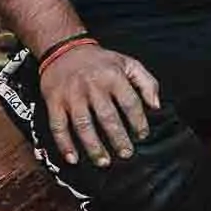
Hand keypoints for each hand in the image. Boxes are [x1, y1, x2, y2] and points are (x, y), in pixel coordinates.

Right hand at [41, 45, 160, 166]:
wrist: (64, 49)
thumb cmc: (100, 61)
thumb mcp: (128, 63)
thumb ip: (147, 82)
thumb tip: (156, 106)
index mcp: (113, 77)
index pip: (130, 103)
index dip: (138, 121)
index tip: (142, 135)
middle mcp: (92, 86)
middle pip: (107, 117)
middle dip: (118, 138)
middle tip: (126, 154)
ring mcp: (72, 95)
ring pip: (83, 125)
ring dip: (93, 146)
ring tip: (104, 161)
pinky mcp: (54, 101)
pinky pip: (58, 126)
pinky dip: (64, 144)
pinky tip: (73, 158)